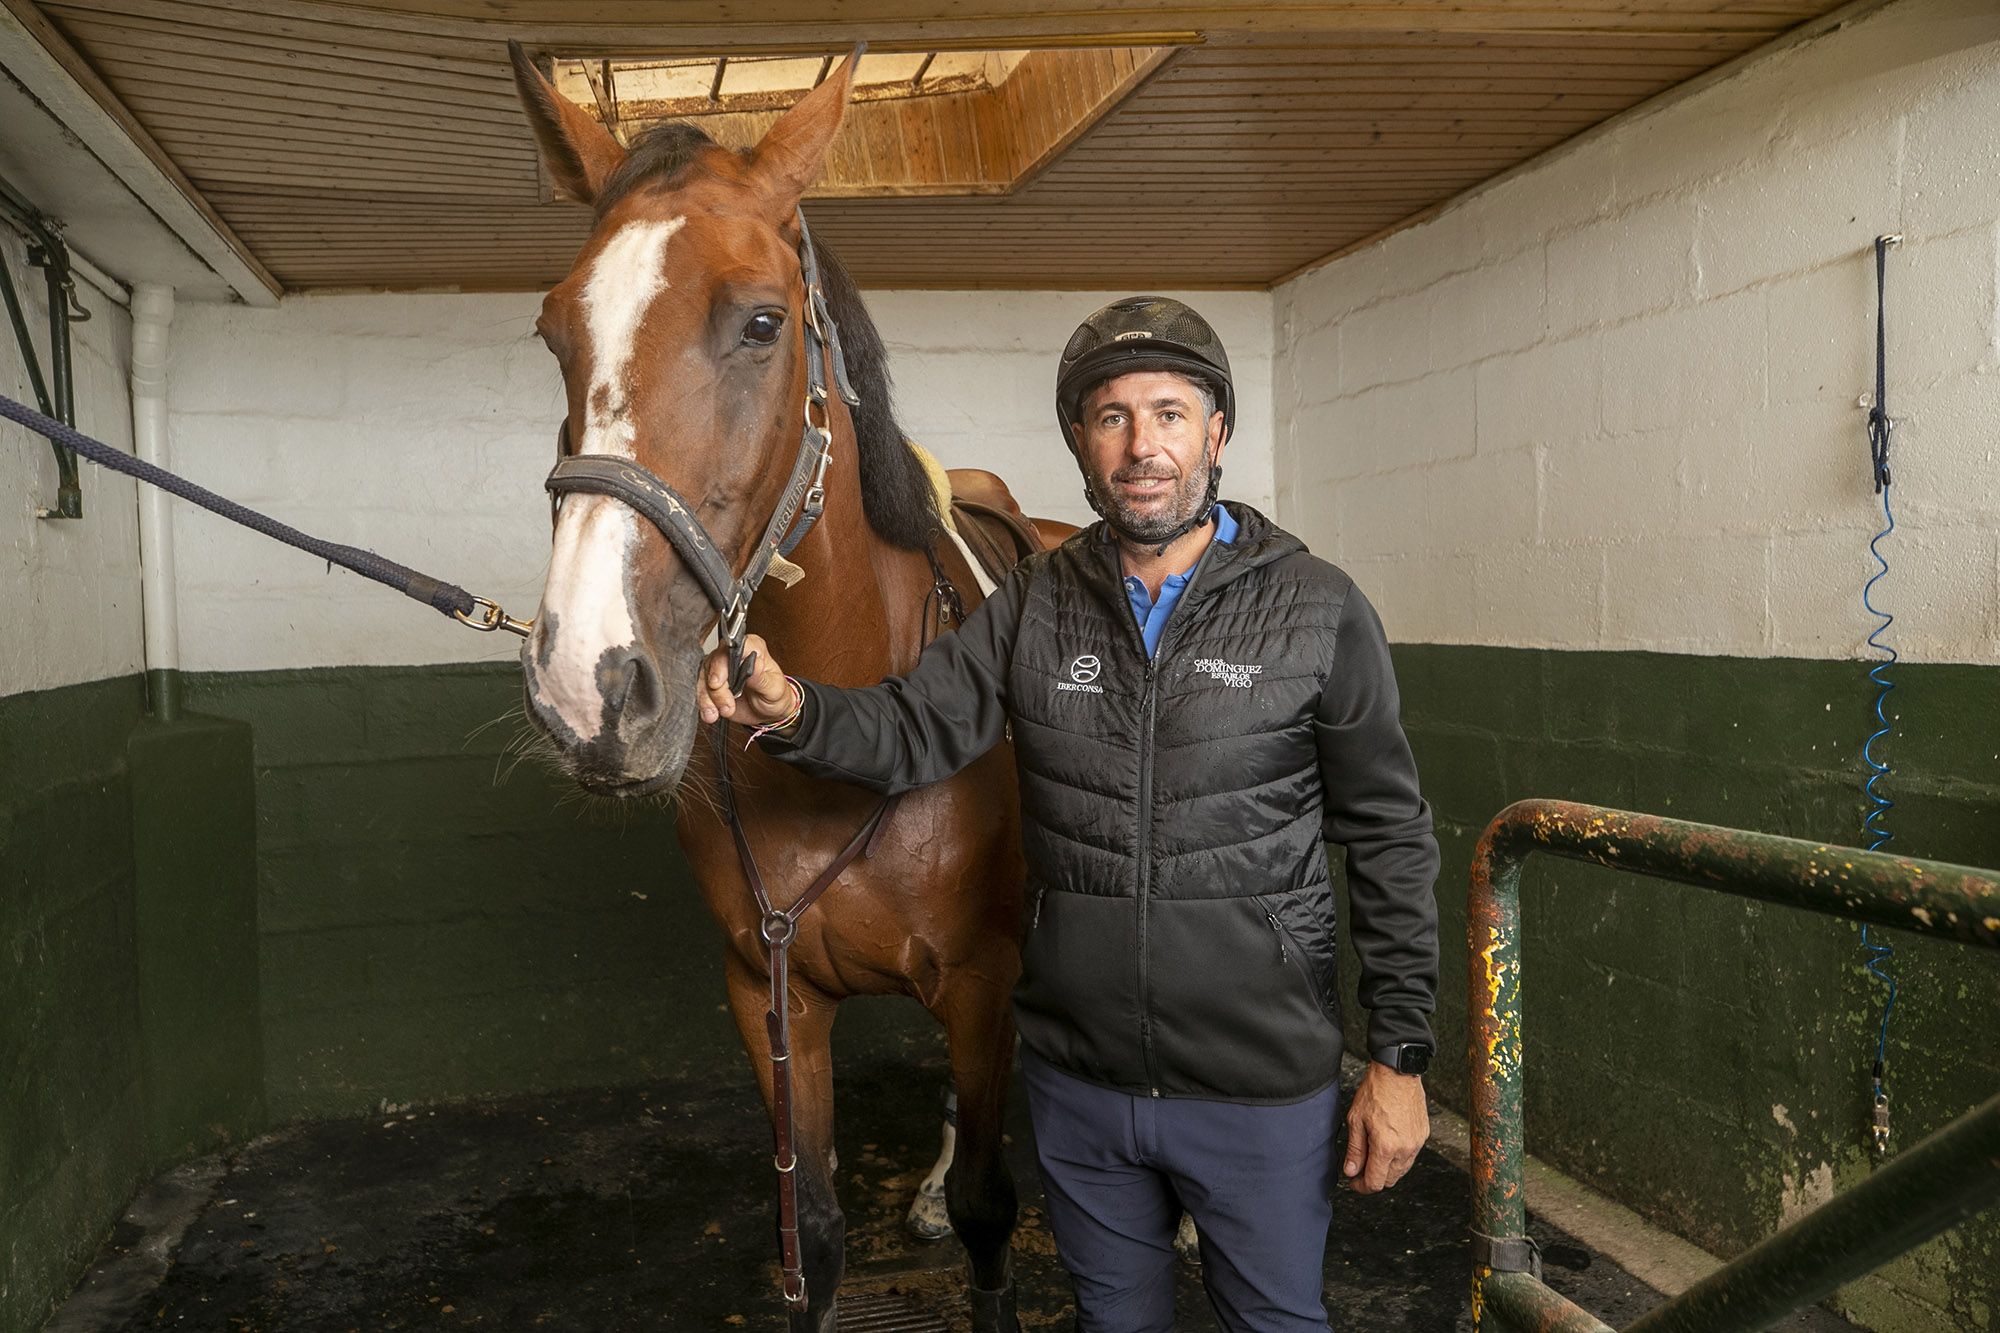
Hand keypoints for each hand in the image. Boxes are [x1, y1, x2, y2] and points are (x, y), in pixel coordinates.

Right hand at [697, 633, 795, 727]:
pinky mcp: (711, 683)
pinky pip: (700, 690)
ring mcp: (721, 668)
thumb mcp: (774, 689)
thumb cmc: (775, 695)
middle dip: (716, 688)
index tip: (718, 682)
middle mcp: (733, 654)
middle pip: (714, 663)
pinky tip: (711, 714)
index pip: (733, 647)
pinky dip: (704, 704)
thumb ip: (762, 678)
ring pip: (704, 677)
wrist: (768, 713)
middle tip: (727, 706)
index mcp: (752, 648)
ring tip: (718, 713)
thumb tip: (753, 665)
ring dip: (708, 698)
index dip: (722, 663)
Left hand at [1341, 1061, 1428, 1193]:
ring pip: (1401, 1171)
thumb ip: (1355, 1150)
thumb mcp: (1356, 1120)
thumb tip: (1351, 1171)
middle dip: (1373, 1179)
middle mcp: (1405, 1149)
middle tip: (1360, 1169)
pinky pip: (1410, 1156)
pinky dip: (1398, 1157)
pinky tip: (1387, 1145)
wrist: (1397, 1073)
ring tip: (1372, 1155)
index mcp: (1386, 1147)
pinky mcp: (1423, 1135)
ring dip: (1386, 1170)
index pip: (1375, 1182)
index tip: (1354, 1182)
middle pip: (1389, 1180)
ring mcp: (1416, 1143)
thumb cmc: (1376, 1091)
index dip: (1361, 1187)